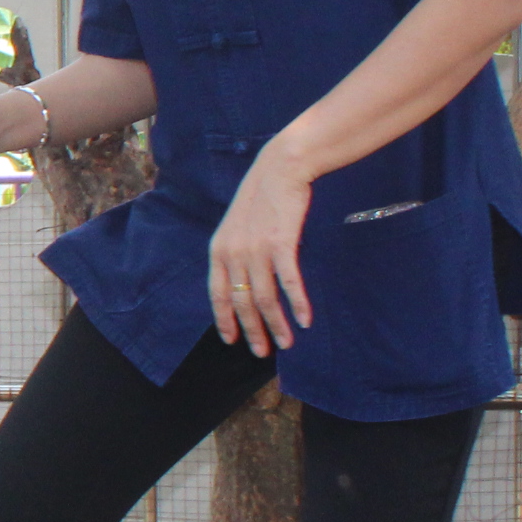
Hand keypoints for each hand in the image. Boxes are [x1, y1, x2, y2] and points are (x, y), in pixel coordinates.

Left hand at [207, 155, 313, 355]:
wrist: (280, 169)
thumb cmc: (262, 199)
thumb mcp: (237, 227)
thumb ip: (237, 254)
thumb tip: (245, 282)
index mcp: (218, 251)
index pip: (217, 294)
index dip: (224, 320)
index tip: (231, 341)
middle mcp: (233, 254)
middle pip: (241, 302)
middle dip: (252, 331)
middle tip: (263, 352)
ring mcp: (256, 250)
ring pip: (264, 298)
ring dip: (276, 325)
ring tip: (287, 343)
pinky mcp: (280, 244)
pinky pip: (288, 283)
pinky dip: (297, 304)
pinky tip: (305, 320)